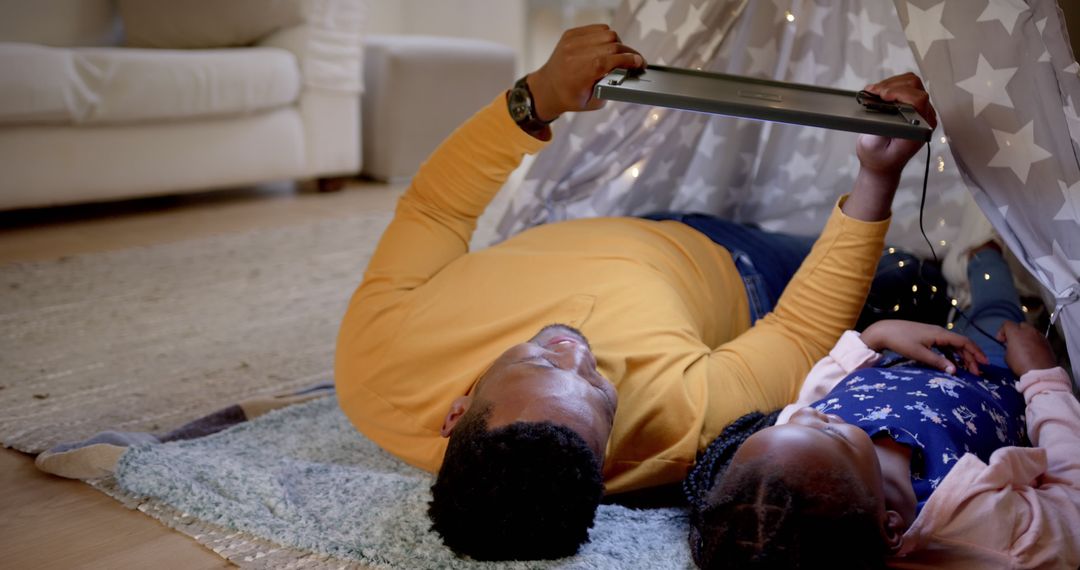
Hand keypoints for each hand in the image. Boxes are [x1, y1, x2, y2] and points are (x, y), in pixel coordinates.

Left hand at [528, 24, 645, 121]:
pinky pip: (597, 28)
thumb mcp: (594, 101)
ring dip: (617, 43)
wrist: (547, 88)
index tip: (640, 63)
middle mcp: (575, 54)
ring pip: (607, 33)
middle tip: (633, 60)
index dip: (629, 60)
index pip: (611, 59)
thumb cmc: (569, 98)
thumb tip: (628, 76)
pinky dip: (605, 36)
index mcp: (581, 72)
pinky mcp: (570, 34)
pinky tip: (607, 46)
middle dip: (627, 52)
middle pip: (612, 44)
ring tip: (618, 54)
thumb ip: (612, 89)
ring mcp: (571, 41)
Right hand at [856, 73, 937, 175]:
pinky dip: (891, 85)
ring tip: (874, 92)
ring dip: (890, 84)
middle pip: (915, 86)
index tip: (881, 95)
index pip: (918, 99)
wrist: (881, 164)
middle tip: (874, 93)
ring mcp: (919, 110)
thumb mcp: (873, 145)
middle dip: (892, 86)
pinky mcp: (912, 106)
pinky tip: (879, 93)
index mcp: (919, 128)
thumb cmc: (879, 158)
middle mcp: (924, 117)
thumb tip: (878, 106)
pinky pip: (906, 87)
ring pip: (911, 83)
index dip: (898, 93)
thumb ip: (879, 126)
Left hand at [861, 320, 987, 374]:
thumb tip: (955, 371)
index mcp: (940, 334)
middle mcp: (939, 332)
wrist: (884, 331)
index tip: (984, 364)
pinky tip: (952, 363)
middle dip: (971, 358)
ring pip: (953, 346)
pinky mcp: (926, 337)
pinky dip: (951, 355)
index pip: (964, 342)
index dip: (976, 352)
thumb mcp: (919, 354)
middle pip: (960, 344)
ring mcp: (933, 334)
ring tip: (968, 370)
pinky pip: (944, 346)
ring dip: (961, 357)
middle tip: (977, 373)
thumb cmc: (901, 341)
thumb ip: (937, 362)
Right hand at [997, 321, 1056, 375]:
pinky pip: (1038, 338)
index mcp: (1016, 332)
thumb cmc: (1021, 364)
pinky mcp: (1047, 342)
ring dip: (1026, 336)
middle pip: (1021, 325)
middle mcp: (1029, 331)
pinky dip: (1034, 342)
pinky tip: (1033, 351)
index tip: (1002, 341)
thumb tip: (1012, 347)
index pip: (1007, 324)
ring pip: (1031, 331)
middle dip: (1016, 331)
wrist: (1041, 372)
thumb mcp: (1007, 356)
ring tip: (1025, 346)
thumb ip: (1008, 347)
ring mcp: (1040, 336)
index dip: (1002, 331)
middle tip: (1014, 342)